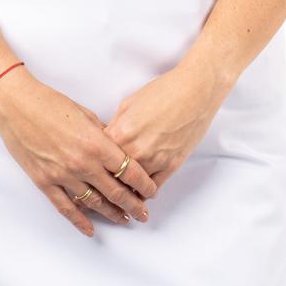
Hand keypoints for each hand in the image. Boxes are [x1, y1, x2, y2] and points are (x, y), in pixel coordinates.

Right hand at [0, 69, 157, 237]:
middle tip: (144, 214)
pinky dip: (80, 221)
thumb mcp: (85, 115)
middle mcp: (82, 163)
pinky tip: (90, 229)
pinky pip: (66, 208)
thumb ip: (103, 136)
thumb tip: (117, 150)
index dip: (144, 184)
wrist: (16, 105)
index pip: (129, 170)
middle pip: (116, 192)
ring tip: (125, 220)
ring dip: (112, 213)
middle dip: (134, 205)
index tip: (152, 191)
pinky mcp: (45, 182)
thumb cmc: (51, 104)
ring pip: (94, 203)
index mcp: (96, 143)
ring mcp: (63, 175)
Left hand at [101, 55, 229, 191]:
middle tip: (99, 188)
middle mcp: (136, 150)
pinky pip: (153, 188)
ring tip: (118, 194)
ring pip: (132, 187)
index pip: (98, 157)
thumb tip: (107, 140)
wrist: (195, 91)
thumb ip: (115, 125)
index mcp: (121, 132)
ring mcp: (154, 160)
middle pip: (113, 176)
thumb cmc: (165, 91)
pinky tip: (140, 191)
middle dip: (105, 181)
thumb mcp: (129, 103)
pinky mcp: (171, 166)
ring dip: (125, 191)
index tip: (91, 169)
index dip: (93, 163)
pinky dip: (145, 191)